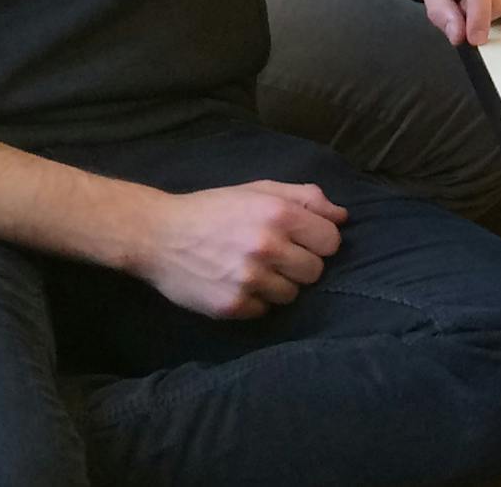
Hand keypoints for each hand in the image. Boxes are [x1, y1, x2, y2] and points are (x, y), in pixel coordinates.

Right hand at [133, 180, 345, 319]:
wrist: (158, 235)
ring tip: (255, 270)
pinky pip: (265, 311)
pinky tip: (238, 284)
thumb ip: (306, 198)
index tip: (302, 240)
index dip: (319, 241)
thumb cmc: (214, 209)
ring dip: (279, 284)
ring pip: (292, 294)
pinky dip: (256, 301)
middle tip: (278, 256)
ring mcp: (249, 279)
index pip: (331, 241)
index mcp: (278, 214)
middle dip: (301, 264)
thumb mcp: (260, 190)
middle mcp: (267, 247)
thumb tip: (343, 216)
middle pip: (315, 271)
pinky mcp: (231, 305)